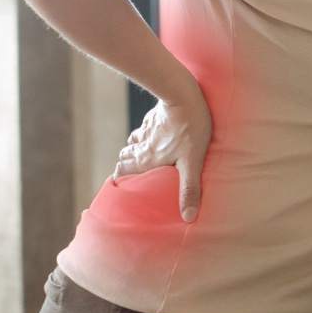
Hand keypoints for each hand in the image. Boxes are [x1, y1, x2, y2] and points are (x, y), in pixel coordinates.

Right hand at [113, 85, 211, 222]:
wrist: (183, 94)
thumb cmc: (190, 129)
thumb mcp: (192, 163)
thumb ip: (189, 189)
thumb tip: (188, 218)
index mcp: (146, 160)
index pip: (121, 173)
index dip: (119, 181)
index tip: (120, 189)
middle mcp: (141, 146)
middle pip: (124, 159)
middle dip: (124, 168)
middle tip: (130, 177)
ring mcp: (147, 131)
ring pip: (132, 144)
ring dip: (133, 151)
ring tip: (140, 160)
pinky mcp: (154, 118)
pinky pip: (144, 129)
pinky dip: (144, 136)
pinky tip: (152, 136)